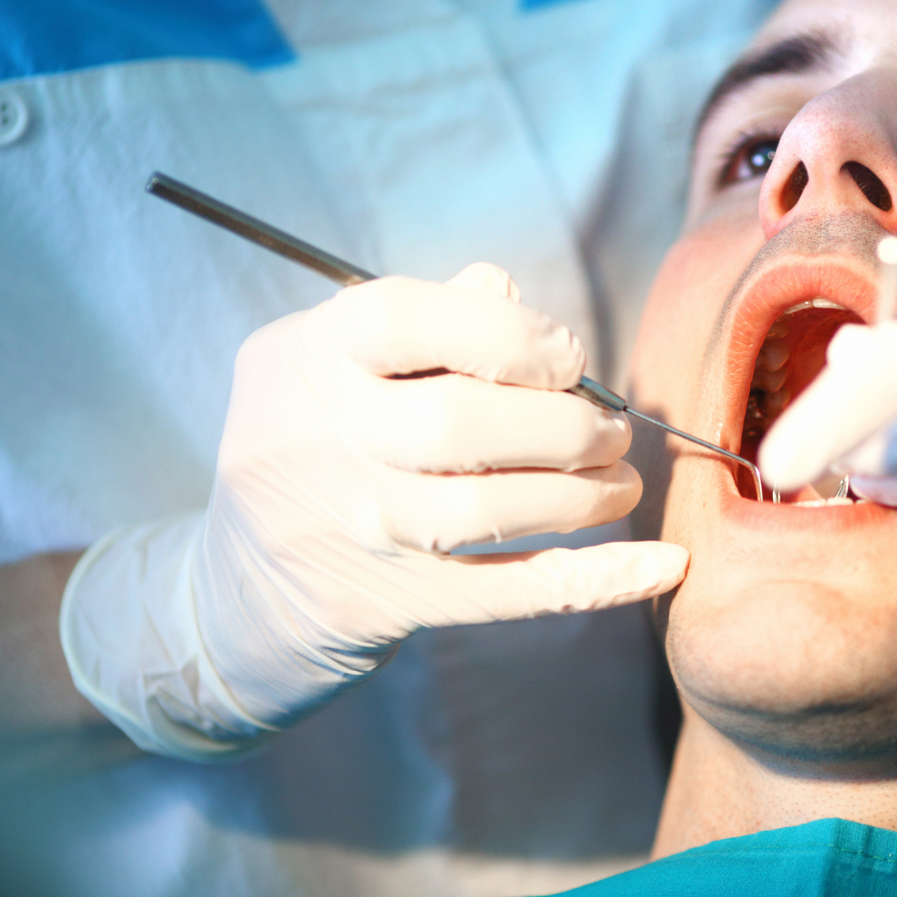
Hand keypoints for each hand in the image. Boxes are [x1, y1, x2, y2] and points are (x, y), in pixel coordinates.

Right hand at [61, 264, 686, 759]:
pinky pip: (511, 592)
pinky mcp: (388, 605)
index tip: (568, 359)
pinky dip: (599, 579)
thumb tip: (507, 290)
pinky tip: (663, 566)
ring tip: (622, 482)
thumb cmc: (311, 448)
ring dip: (585, 494)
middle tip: (612, 430)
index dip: (510, 332)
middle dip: (566, 423)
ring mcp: (353, 530)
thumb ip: (418, 318)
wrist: (233, 596)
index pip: (409, 317)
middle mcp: (317, 441)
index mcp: (305, 358)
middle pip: (463, 421)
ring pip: (491, 509)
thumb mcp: (324, 364)